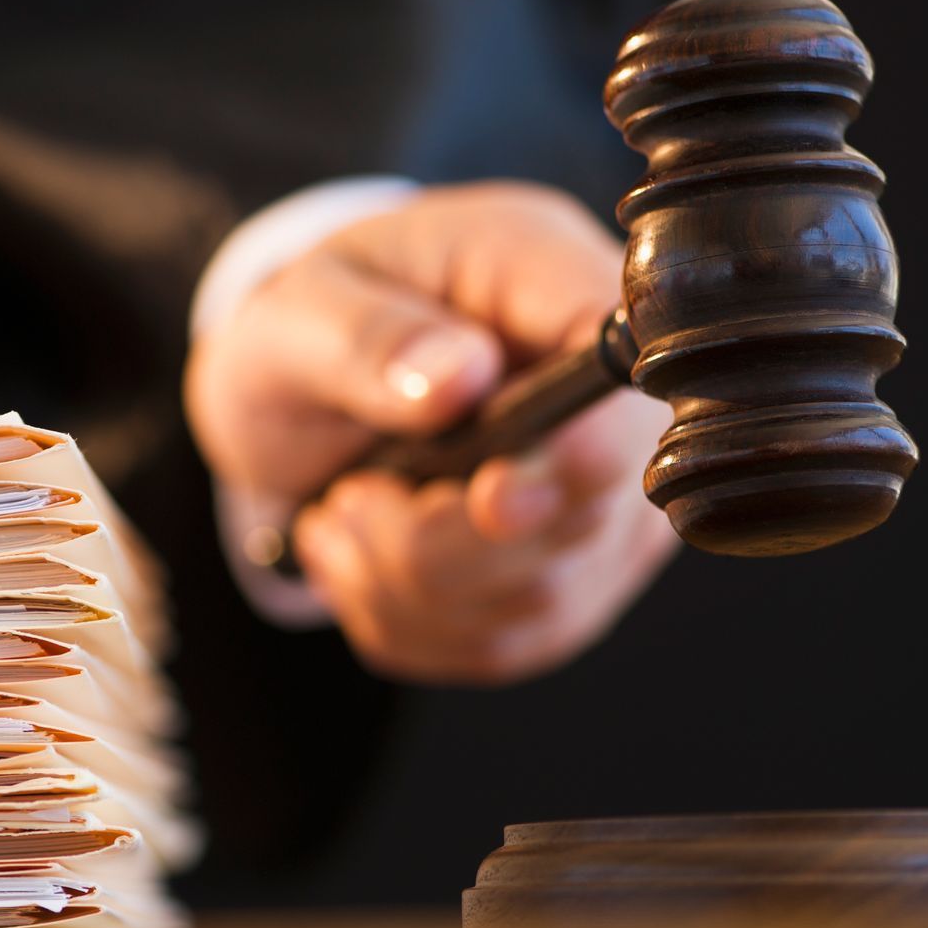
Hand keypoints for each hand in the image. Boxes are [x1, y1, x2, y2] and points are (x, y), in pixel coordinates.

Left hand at [185, 181, 676, 684]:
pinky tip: (362, 561)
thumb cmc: (318, 326)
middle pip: (588, 514)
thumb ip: (368, 338)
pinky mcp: (571, 581)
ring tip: (345, 514)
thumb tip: (458, 376)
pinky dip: (407, 622)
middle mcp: (610, 401)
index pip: (628, 376)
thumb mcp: (302, 308)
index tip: (490, 493)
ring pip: (543, 600)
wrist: (299, 393)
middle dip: (440, 536)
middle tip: (351, 496)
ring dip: (408, 585)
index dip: (580, 452)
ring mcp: (605, 503)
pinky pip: (502, 645)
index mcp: (555, 282)